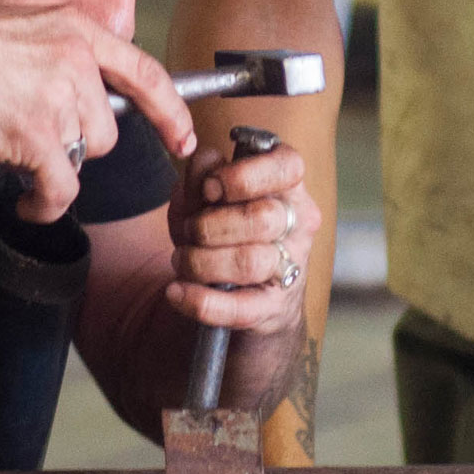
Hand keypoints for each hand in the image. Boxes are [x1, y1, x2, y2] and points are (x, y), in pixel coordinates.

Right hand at [0, 8, 199, 221]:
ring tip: (12, 152)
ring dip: (54, 168)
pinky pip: (62, 189)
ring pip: (84, 156)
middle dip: (74, 143)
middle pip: (106, 127)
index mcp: (72, 28)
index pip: (144, 71)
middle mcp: (74, 57)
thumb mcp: (16, 33)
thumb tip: (80, 104)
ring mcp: (57, 96)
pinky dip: (45, 204)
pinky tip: (24, 199)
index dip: (171, 111)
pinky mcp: (36, 135)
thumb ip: (56, 58)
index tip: (185, 139)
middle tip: (27, 132)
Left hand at [161, 142, 319, 333]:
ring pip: (249, 262)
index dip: (245, 175)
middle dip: (211, 225)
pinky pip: (238, 308)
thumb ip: (202, 174)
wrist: (243, 292)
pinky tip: (176, 292)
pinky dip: (200, 301)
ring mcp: (290, 268)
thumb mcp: (206, 196)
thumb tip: (205, 163)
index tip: (210, 187)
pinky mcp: (272, 309)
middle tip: (190, 230)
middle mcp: (297, 225)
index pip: (288, 167)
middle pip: (263, 218)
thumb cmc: (223, 230)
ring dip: (200, 261)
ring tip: (181, 260)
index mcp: (287, 187)